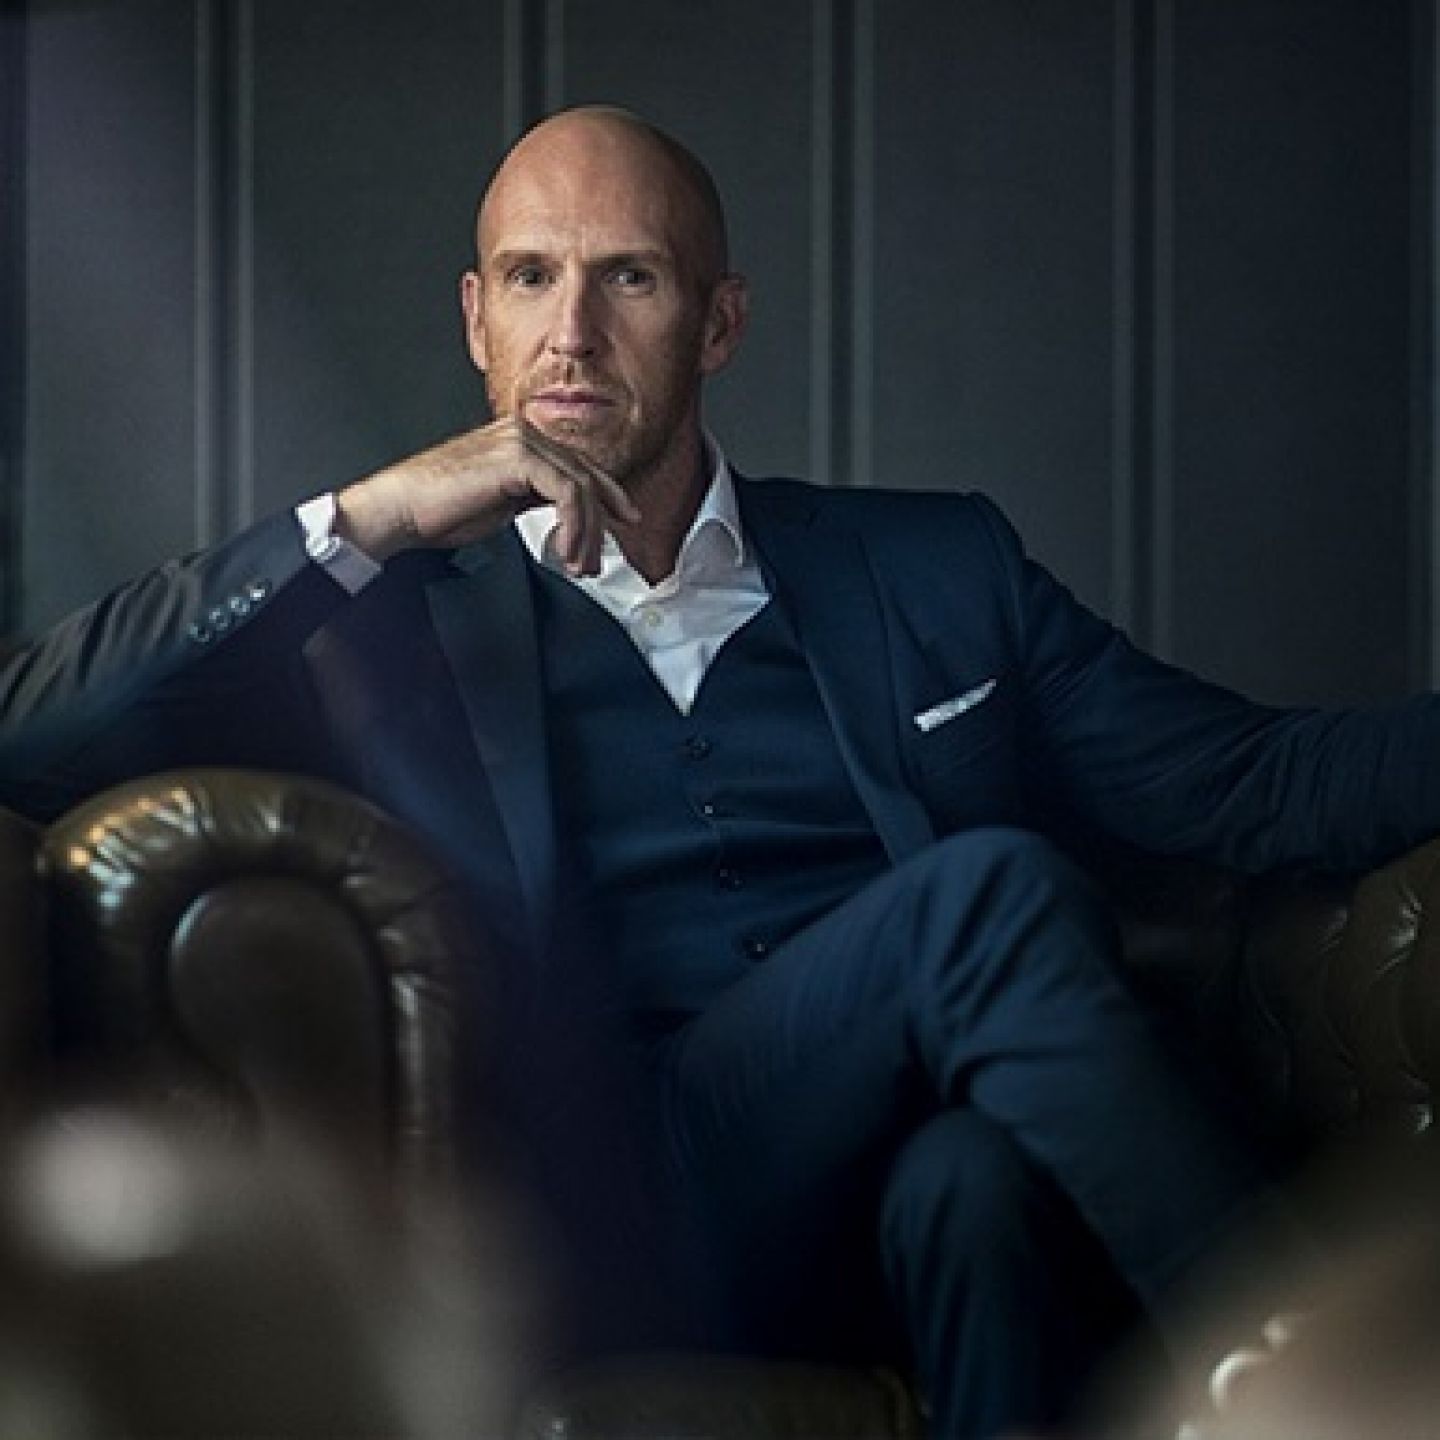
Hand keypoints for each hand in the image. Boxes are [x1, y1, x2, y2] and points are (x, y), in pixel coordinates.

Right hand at [334, 417, 639, 574]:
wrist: (401, 508)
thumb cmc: (439, 509)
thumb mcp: (503, 501)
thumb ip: (535, 496)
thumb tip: (567, 513)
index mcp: (521, 437)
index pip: (578, 466)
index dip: (608, 496)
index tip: (623, 522)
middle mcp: (524, 431)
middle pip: (586, 476)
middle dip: (600, 524)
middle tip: (596, 562)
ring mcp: (521, 440)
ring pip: (581, 487)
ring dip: (586, 534)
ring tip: (578, 566)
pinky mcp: (518, 457)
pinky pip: (567, 493)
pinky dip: (573, 527)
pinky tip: (565, 552)